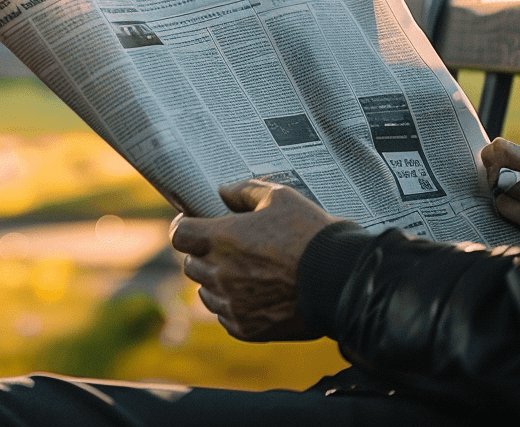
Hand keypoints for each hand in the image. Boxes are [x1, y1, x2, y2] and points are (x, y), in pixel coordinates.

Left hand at [170, 180, 340, 341]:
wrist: (340, 280)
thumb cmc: (310, 234)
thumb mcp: (281, 198)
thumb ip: (245, 191)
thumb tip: (223, 192)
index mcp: (222, 239)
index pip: (179, 235)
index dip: (184, 228)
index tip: (193, 226)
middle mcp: (220, 273)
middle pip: (191, 265)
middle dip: (203, 255)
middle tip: (225, 250)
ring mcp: (232, 304)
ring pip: (206, 293)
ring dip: (216, 283)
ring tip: (243, 274)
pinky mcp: (246, 328)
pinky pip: (225, 317)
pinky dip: (233, 307)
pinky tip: (254, 296)